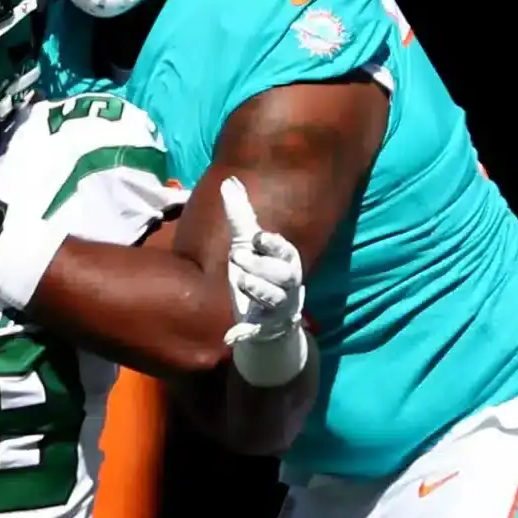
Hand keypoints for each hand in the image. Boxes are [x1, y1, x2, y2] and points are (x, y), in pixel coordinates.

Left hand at [218, 177, 304, 346]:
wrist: (267, 320)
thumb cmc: (259, 273)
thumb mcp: (246, 245)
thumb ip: (239, 216)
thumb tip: (228, 180)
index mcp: (286, 261)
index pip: (285, 250)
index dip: (272, 244)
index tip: (257, 237)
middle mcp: (288, 284)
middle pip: (282, 274)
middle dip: (261, 265)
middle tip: (238, 257)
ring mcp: (278, 308)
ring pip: (273, 299)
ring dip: (257, 290)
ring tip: (241, 281)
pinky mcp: (265, 328)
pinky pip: (257, 331)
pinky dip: (244, 334)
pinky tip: (228, 337)